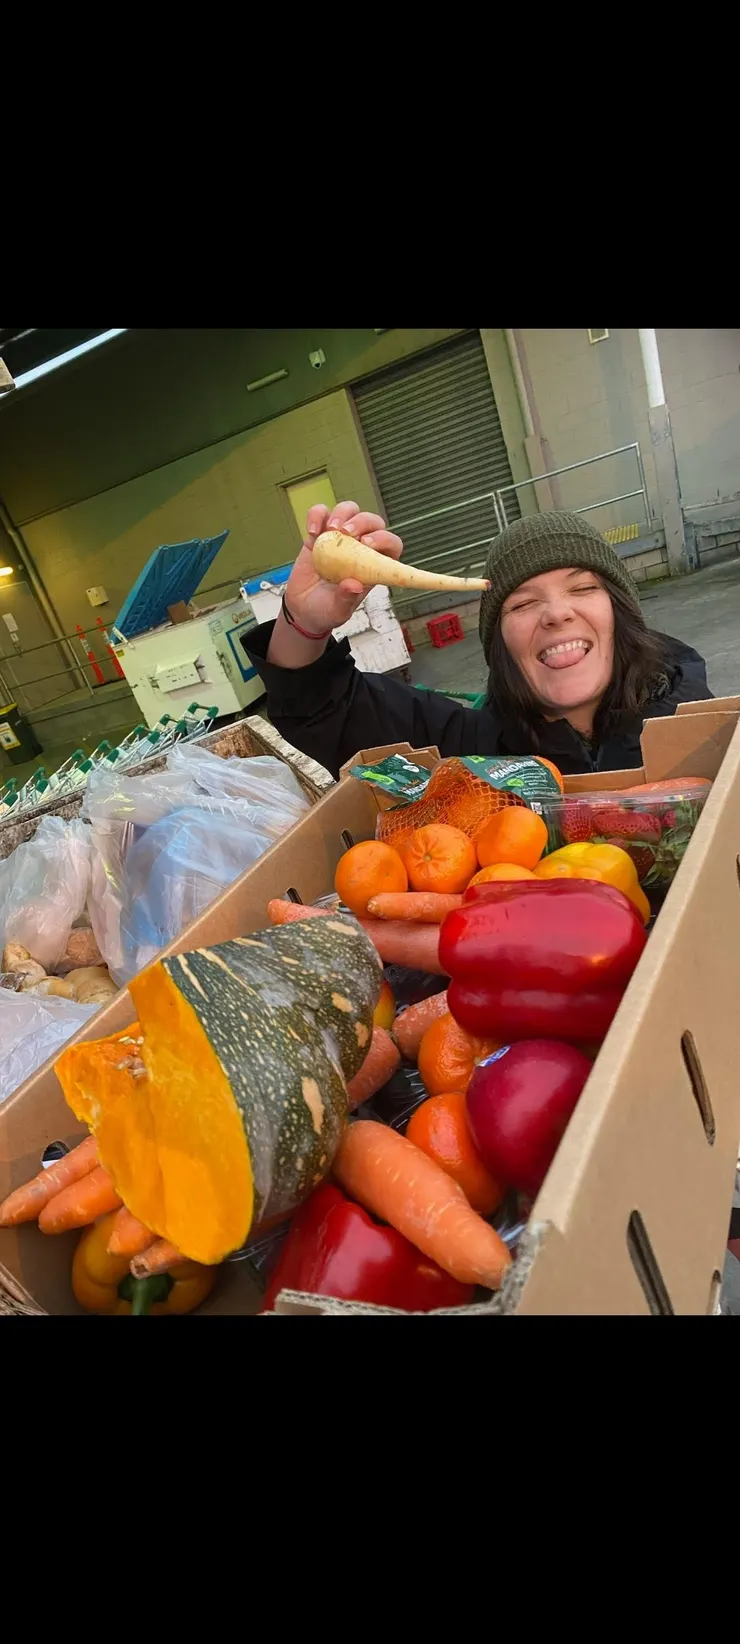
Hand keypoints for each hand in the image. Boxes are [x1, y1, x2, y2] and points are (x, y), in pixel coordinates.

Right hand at [285, 499, 403, 637]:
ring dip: (342, 514)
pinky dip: (316, 516)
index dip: (384, 539)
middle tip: (346, 532)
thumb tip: (354, 584)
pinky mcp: (319, 533)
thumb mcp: (337, 611)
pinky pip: (321, 513)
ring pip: (349, 510)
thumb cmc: (327, 611)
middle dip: (362, 521)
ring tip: (330, 530)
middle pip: (372, 521)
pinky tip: (312, 532)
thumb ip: (346, 599)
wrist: (302, 608)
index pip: (391, 544)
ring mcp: (339, 537)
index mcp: (373, 565)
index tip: (367, 544)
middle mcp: (360, 547)